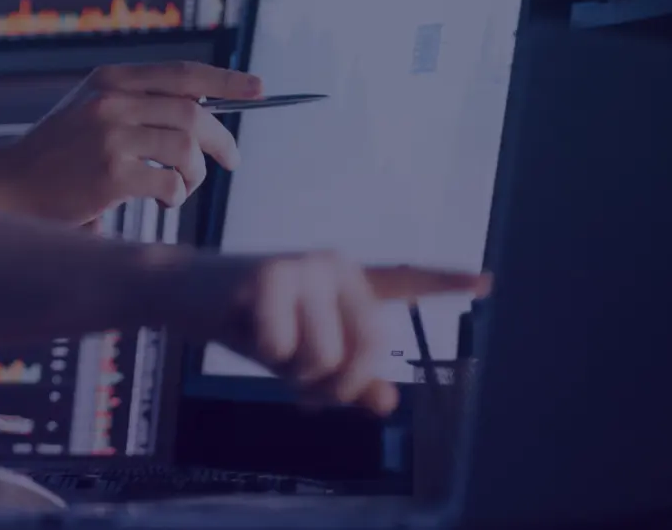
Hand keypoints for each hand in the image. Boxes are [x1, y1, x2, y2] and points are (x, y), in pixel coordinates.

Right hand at [0, 61, 261, 220]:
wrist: (7, 185)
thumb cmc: (57, 154)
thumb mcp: (91, 110)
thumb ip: (138, 103)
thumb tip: (206, 111)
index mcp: (110, 79)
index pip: (183, 73)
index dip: (227, 81)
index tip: (259, 89)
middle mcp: (111, 101)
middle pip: (194, 114)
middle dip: (222, 140)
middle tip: (231, 160)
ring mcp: (109, 136)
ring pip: (186, 150)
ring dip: (196, 175)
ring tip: (182, 189)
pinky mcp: (110, 174)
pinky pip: (169, 182)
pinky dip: (176, 195)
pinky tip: (164, 200)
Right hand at [174, 250, 490, 414]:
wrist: (182, 293)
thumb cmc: (245, 322)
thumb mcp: (299, 355)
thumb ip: (345, 378)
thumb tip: (387, 404)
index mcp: (347, 283)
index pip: (404, 280)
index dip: (447, 282)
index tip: (489, 281)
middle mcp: (335, 266)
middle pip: (366, 350)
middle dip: (333, 385)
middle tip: (302, 390)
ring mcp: (304, 267)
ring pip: (324, 356)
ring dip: (293, 373)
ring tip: (269, 351)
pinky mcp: (269, 275)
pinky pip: (282, 348)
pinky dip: (262, 354)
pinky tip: (242, 327)